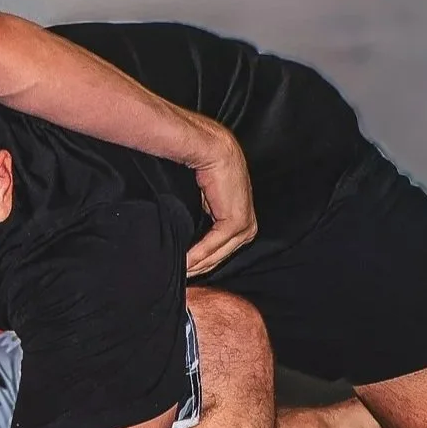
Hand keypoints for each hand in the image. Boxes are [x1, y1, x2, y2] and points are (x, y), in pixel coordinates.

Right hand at [182, 120, 255, 276]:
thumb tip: (190, 234)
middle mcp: (247, 226)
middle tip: (179, 277)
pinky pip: (214, 245)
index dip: (203, 261)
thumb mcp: (207, 200)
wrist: (212, 150)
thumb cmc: (206, 170)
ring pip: (218, 254)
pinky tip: (184, 262)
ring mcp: (244, 225)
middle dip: (200, 268)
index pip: (222, 249)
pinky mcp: (235, 222)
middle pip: (220, 256)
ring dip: (198, 265)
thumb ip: (206, 217)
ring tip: (179, 272)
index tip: (185, 270)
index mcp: (242, 221)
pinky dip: (197, 254)